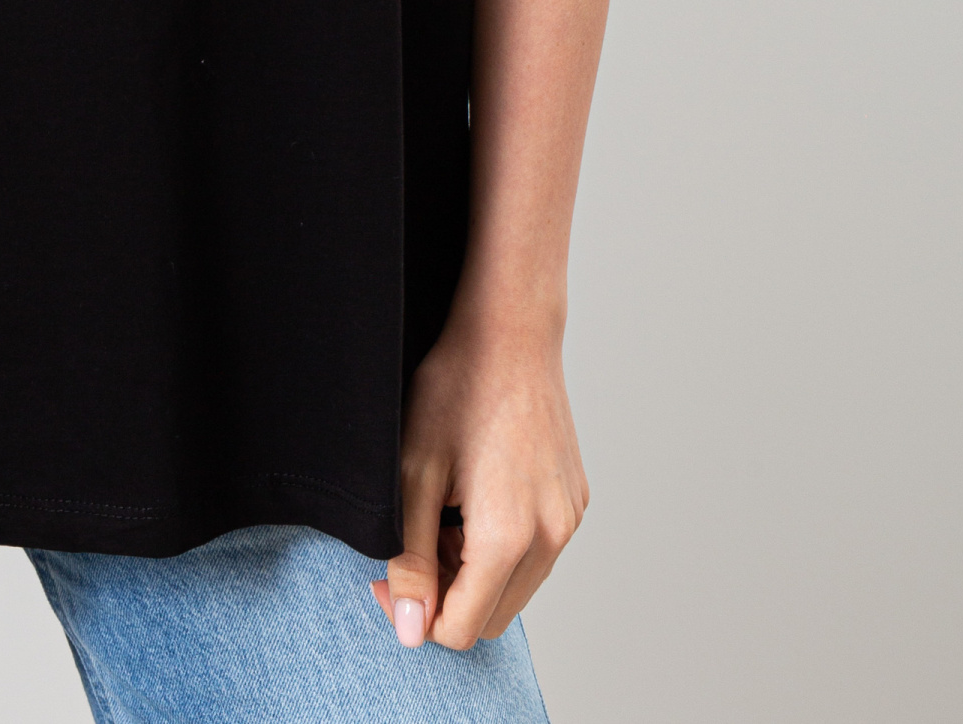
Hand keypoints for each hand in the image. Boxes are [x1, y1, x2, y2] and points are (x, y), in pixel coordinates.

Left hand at [369, 305, 588, 651]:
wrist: (509, 332)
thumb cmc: (455, 389)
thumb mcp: (413, 472)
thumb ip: (409, 558)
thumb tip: (412, 630)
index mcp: (509, 538)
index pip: (461, 629)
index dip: (415, 615)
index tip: (386, 575)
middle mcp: (551, 538)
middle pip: (491, 616)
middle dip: (445, 595)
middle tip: (413, 536)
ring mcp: (569, 520)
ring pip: (515, 588)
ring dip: (473, 572)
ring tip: (442, 509)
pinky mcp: (575, 501)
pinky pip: (536, 554)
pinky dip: (501, 547)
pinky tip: (474, 494)